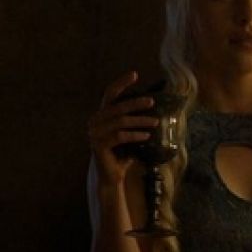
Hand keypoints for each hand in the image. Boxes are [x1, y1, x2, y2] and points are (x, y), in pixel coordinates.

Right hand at [87, 71, 159, 188]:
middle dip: (135, 103)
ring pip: (120, 121)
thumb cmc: (124, 153)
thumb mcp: (131, 134)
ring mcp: (94, 134)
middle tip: (152, 101)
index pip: (110, 95)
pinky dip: (135, 135)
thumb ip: (136, 121)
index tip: (135, 74)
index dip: (121, 83)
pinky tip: (146, 136)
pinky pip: (119, 136)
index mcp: (101, 116)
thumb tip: (157, 107)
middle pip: (117, 107)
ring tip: (155, 122)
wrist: (113, 177)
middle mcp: (94, 122)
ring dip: (140, 121)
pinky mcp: (98, 145)